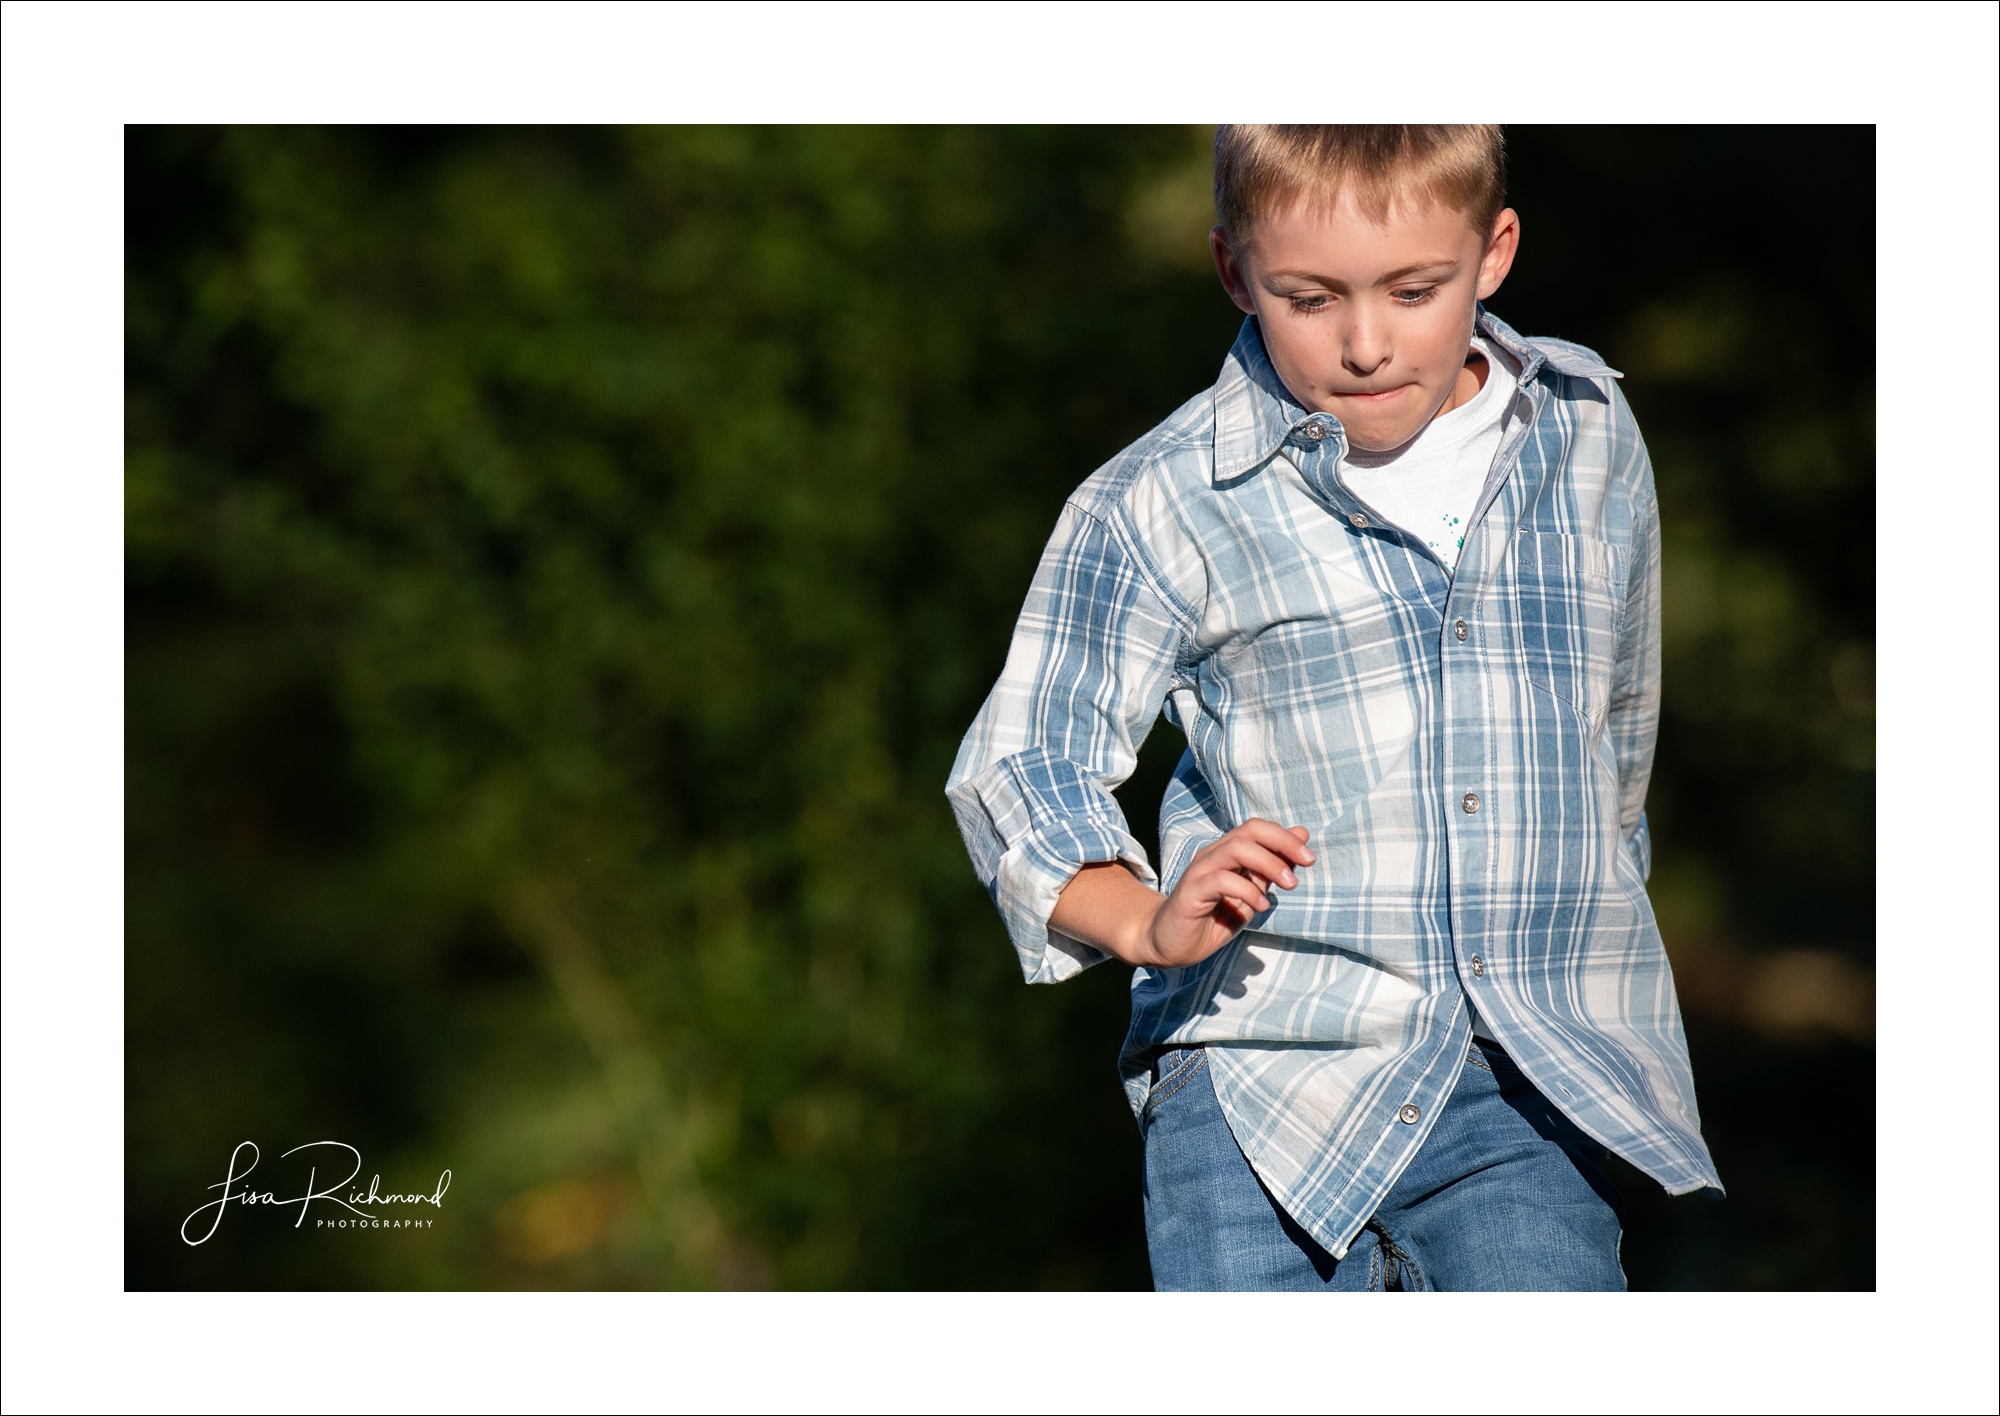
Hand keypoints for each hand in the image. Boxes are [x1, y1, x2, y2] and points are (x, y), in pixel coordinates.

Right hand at [1137, 819, 1313, 968]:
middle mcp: (1213, 855)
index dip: (1285, 837)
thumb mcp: (1251, 895)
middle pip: (1249, 831)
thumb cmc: (1212, 918)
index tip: (1309, 858)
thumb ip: (1272, 869)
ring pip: (1236, 849)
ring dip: (1269, 864)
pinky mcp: (1191, 892)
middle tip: (1308, 863)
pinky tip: (1261, 906)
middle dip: (1283, 843)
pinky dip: (1247, 890)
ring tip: (1289, 884)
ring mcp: (1200, 871)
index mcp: (1227, 853)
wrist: (1170, 943)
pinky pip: (1221, 880)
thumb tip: (1301, 836)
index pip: (1258, 829)